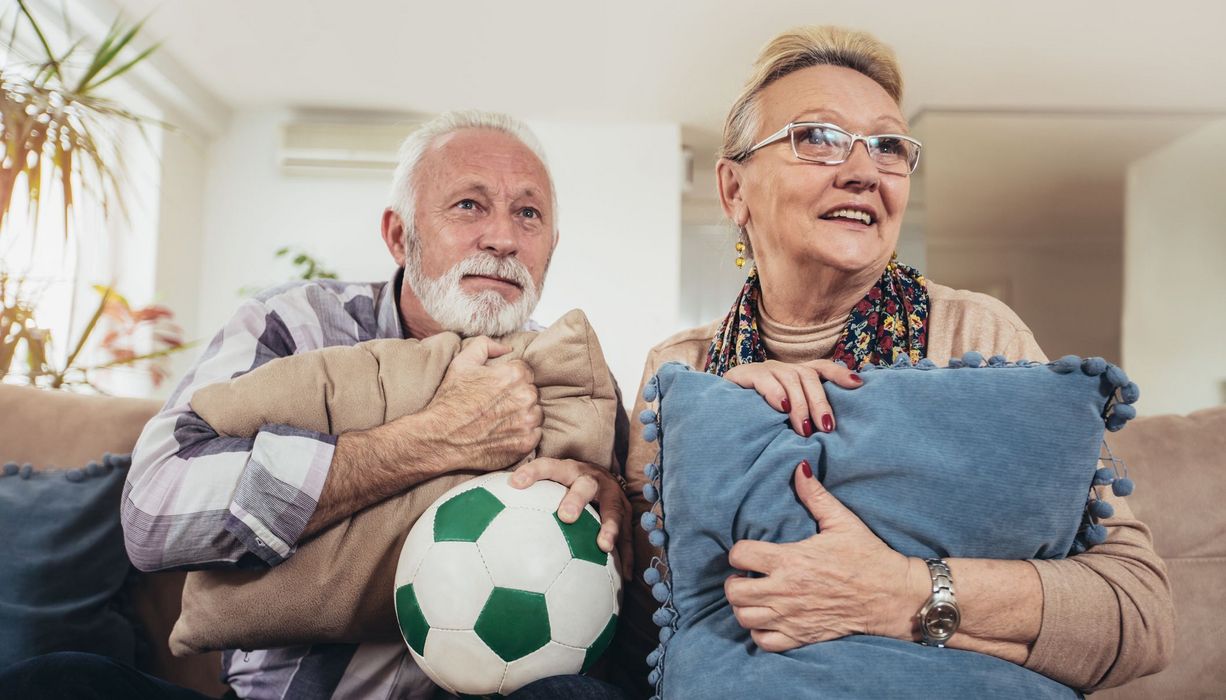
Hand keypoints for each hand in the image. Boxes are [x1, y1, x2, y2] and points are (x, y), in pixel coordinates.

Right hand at [415, 337, 542, 471]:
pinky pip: (535, 434)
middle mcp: (525, 397)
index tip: (497, 389)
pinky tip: (504, 433)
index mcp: (514, 375)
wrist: (440, 438)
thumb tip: (506, 348)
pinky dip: (523, 434)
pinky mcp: (526, 443)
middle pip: (531, 392)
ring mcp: (527, 422)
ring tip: (500, 419)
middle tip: (496, 405)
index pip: (525, 371)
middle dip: (517, 396)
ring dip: (523, 415)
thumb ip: (485, 345)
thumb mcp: (461, 363)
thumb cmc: (450, 401)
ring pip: (535, 412)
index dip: (510, 379)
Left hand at [510, 457, 632, 579]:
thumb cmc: (566, 485)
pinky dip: (626, 554)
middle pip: (584, 485)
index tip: (515, 483)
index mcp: (567, 470)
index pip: (547, 466)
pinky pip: (628, 534)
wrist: (603, 477)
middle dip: (576, 500)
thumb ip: (525, 493)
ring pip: (612, 509)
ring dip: (609, 527)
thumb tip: (484, 507)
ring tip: (603, 546)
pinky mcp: (625, 511)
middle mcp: (591, 479)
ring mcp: (611, 494)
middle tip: (565, 517)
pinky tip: (624, 576)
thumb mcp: (550, 480)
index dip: (532, 472)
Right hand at [722, 360, 862, 435]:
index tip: (858, 384)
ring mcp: (764, 369)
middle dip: (820, 403)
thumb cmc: (758, 420)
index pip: (822, 368)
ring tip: (804, 428)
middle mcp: (783, 368)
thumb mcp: (785, 418)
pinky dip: (776, 393)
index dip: (840, 373)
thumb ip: (805, 417)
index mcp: (796, 375)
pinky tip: (782, 407)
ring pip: (791, 378)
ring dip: (801, 404)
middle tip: (826, 428)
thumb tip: (831, 431)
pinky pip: (765, 379)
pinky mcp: (744, 374)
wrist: (718, 413)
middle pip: (809, 376)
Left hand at [723, 461, 923, 651]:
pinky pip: (764, 641)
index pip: (740, 555)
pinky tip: (769, 618)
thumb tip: (799, 467)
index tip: (750, 552)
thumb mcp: (842, 522)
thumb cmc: (868, 557)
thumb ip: (815, 496)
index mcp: (790, 560)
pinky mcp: (801, 636)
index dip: (740, 551)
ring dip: (745, 606)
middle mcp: (785, 591)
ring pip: (744, 617)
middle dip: (735, 581)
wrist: (893, 596)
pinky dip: (760, 631)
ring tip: (756, 596)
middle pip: (734, 591)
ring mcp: (791, 617)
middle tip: (747, 576)